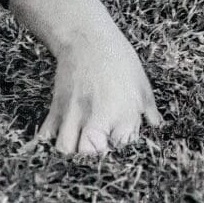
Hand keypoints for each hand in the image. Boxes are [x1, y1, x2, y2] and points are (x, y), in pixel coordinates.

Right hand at [10, 0, 161, 155]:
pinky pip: (46, 137)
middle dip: (92, 167)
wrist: (86, 35)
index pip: (123, 153)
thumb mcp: (141, 83)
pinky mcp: (57, 108)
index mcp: (124, 113)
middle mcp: (98, 117)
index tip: (120, 160)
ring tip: (77, 162)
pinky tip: (48, 156)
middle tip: (96, 164)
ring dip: (70, 160)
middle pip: (90, 158)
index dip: (121, 162)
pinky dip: (45, 149)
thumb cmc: (118, 58)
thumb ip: (149, 111)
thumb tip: (159, 129)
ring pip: (65, 152)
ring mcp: (75, 114)